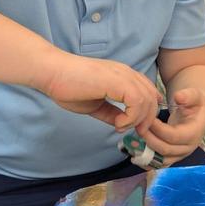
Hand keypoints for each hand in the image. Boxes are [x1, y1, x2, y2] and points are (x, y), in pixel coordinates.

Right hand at [44, 51, 161, 132]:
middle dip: (147, 119)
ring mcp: (122, 75)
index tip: (134, 126)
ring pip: (148, 100)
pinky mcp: (117, 81)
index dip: (147, 111)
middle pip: (152, 97)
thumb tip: (122, 124)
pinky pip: (137, 102)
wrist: (52, 73)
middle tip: (135, 132)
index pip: (148, 92)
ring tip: (122, 127)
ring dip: (139, 120)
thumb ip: (111, 112)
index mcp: (122, 76)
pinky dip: (132, 117)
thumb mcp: (95, 104)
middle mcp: (126, 73)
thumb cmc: (68, 86)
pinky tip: (118, 124)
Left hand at [136, 87, 204, 166]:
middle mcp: (187, 148)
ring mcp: (179, 155)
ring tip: (131, 140)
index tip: (146, 118)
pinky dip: (145, 160)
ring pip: (160, 159)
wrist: (197, 116)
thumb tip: (178, 97)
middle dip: (148, 139)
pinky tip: (133, 152)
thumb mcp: (195, 96)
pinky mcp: (172, 158)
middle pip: (165, 149)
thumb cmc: (195, 105)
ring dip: (145, 151)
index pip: (173, 136)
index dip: (158, 129)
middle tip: (136, 127)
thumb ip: (188, 96)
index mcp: (193, 134)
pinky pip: (157, 164)